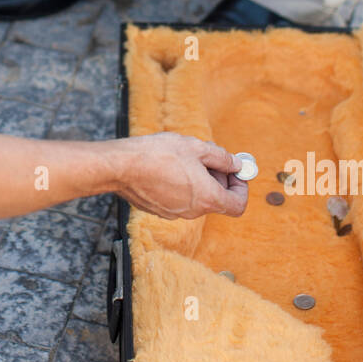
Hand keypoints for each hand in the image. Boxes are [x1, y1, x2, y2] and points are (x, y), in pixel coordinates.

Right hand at [119, 132, 248, 220]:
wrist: (121, 166)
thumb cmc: (159, 154)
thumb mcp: (197, 148)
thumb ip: (222, 158)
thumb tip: (237, 165)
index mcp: (207, 198)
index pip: (237, 205)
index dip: (241, 187)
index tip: (235, 172)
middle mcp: (193, 211)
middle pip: (216, 199)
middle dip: (218, 179)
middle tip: (209, 158)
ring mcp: (174, 213)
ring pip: (197, 198)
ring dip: (199, 181)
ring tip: (185, 158)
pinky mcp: (159, 210)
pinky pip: (178, 199)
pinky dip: (181, 185)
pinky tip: (168, 167)